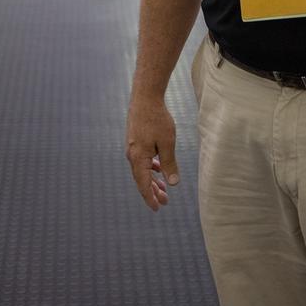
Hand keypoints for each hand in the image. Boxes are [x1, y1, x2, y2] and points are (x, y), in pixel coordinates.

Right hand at [125, 96, 178, 211]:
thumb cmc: (157, 119)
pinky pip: (142, 160)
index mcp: (138, 158)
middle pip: (142, 179)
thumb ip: (169, 164)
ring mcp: (132, 147)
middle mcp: (132, 155)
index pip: (143, 185)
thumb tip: (173, 184)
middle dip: (153, 191)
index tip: (158, 209)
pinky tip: (158, 168)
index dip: (150, 198)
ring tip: (163, 188)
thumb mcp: (167, 143)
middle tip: (165, 202)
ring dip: (152, 179)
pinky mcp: (135, 140)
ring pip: (142, 169)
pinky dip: (150, 167)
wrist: (145, 97)